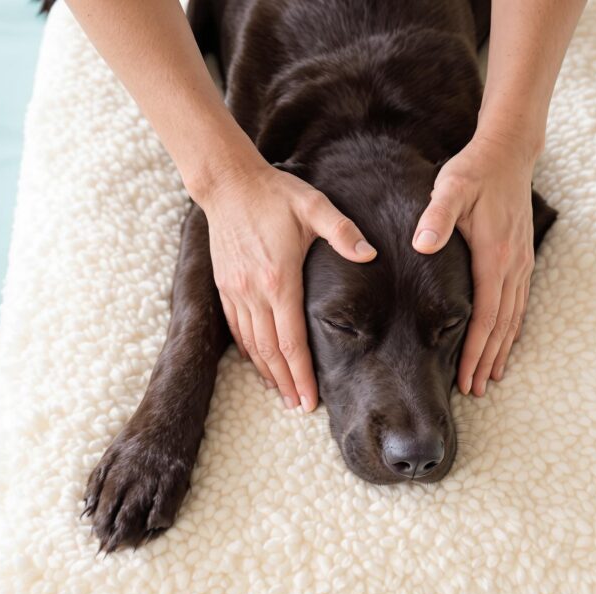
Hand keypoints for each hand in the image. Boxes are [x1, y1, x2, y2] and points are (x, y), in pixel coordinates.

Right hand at [199, 164, 375, 410]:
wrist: (228, 183)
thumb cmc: (276, 194)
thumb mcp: (314, 205)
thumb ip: (343, 232)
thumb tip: (371, 254)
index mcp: (279, 279)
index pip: (290, 340)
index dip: (301, 374)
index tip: (310, 400)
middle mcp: (253, 292)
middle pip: (270, 351)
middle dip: (285, 383)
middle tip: (298, 407)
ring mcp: (236, 290)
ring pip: (251, 344)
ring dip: (266, 372)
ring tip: (281, 394)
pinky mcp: (225, 286)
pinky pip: (236, 327)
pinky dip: (248, 350)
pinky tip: (259, 364)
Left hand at [412, 134, 536, 395]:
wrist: (509, 151)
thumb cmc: (475, 170)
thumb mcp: (451, 187)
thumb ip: (436, 216)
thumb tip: (420, 244)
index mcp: (493, 256)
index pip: (484, 315)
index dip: (476, 351)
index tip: (466, 378)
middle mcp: (512, 265)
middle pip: (501, 325)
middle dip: (488, 360)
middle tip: (476, 390)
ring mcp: (521, 262)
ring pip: (513, 317)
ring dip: (502, 349)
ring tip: (491, 377)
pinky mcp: (522, 257)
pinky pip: (519, 302)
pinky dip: (512, 327)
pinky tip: (505, 342)